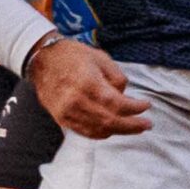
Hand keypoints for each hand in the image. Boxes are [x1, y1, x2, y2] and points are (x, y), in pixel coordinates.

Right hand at [29, 39, 151, 139]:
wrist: (41, 60)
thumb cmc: (72, 55)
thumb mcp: (100, 57)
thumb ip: (116, 77)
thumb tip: (125, 96)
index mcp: (87, 82)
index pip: (117, 104)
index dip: (135, 108)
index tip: (146, 105)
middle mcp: (76, 101)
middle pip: (110, 121)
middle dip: (132, 125)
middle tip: (147, 124)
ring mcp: (67, 113)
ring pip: (99, 130)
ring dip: (120, 131)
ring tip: (134, 127)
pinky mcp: (62, 119)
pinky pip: (86, 132)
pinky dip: (103, 133)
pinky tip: (114, 129)